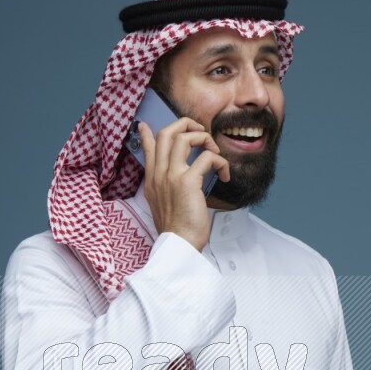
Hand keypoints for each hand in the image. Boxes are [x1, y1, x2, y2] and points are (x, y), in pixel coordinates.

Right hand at [137, 117, 230, 251]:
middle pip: (167, 133)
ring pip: (185, 137)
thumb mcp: (162, 206)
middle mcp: (159, 174)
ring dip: (204, 138)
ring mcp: (171, 175)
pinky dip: (220, 161)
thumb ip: (165, 188)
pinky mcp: (188, 181)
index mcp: (152, 180)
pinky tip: (224, 174)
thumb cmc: (176, 230)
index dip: (147, 133)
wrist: (178, 245)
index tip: (145, 125)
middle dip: (186, 124)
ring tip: (214, 151)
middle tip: (201, 132)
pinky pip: (207, 157)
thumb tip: (174, 179)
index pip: (147, 148)